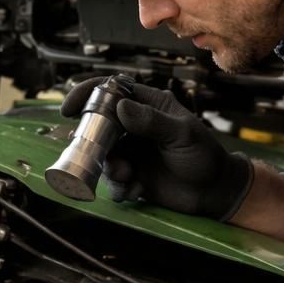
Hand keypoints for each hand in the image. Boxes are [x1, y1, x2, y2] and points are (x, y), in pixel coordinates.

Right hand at [61, 77, 252, 219]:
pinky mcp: (130, 175)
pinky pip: (112, 180)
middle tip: (96, 155)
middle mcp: (134, 126)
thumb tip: (121, 107)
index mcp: (147, 106)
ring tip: (128, 177)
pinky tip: (136, 191)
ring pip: (103, 156)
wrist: (213, 192)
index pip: (112, 90)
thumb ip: (153, 121)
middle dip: (94, 142)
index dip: (87, 94)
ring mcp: (131, 151)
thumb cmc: (203, 156)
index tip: (69, 109)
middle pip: (99, 126)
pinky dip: (119, 187)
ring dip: (110, 169)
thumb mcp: (182, 135)